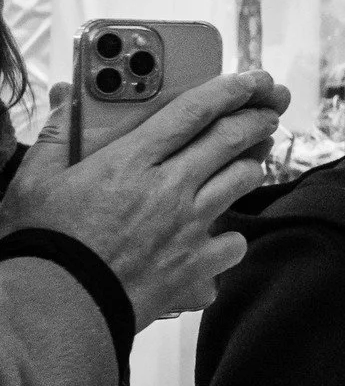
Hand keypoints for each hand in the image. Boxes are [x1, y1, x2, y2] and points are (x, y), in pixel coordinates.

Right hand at [0, 71, 287, 326]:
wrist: (57, 305)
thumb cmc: (43, 242)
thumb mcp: (36, 180)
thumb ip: (58, 135)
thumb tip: (64, 97)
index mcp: (131, 161)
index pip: (193, 111)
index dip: (228, 89)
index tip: (250, 80)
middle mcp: (169, 188)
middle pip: (231, 140)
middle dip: (257, 119)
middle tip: (268, 111)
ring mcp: (188, 226)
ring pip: (241, 181)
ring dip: (249, 166)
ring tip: (248, 160)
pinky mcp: (196, 265)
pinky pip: (233, 243)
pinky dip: (230, 237)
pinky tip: (220, 236)